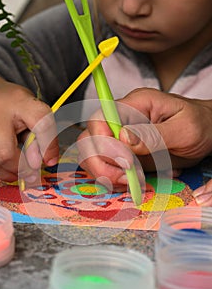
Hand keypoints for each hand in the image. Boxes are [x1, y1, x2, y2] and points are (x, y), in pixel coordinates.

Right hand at [0, 70, 58, 182]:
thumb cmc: (13, 104)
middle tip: (32, 175)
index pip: (40, 123)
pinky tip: (8, 167)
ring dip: (9, 172)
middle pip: (5, 152)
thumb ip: (39, 135)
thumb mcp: (32, 112)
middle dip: (21, 169)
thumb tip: (41, 162)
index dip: (48, 146)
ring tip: (20, 174)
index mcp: (19, 100)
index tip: (50, 161)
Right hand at [77, 88, 211, 201]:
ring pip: (92, 157)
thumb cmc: (199, 124)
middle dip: (102, 164)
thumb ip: (154, 134)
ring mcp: (120, 139)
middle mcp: (121, 121)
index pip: (100, 118)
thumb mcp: (184, 128)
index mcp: (134, 105)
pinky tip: (134, 182)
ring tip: (132, 182)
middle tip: (127, 178)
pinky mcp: (123, 156)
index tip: (126, 162)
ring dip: (107, 175)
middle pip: (89, 140)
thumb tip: (123, 138)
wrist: (207, 133)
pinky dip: (115, 181)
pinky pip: (106, 169)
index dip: (104, 142)